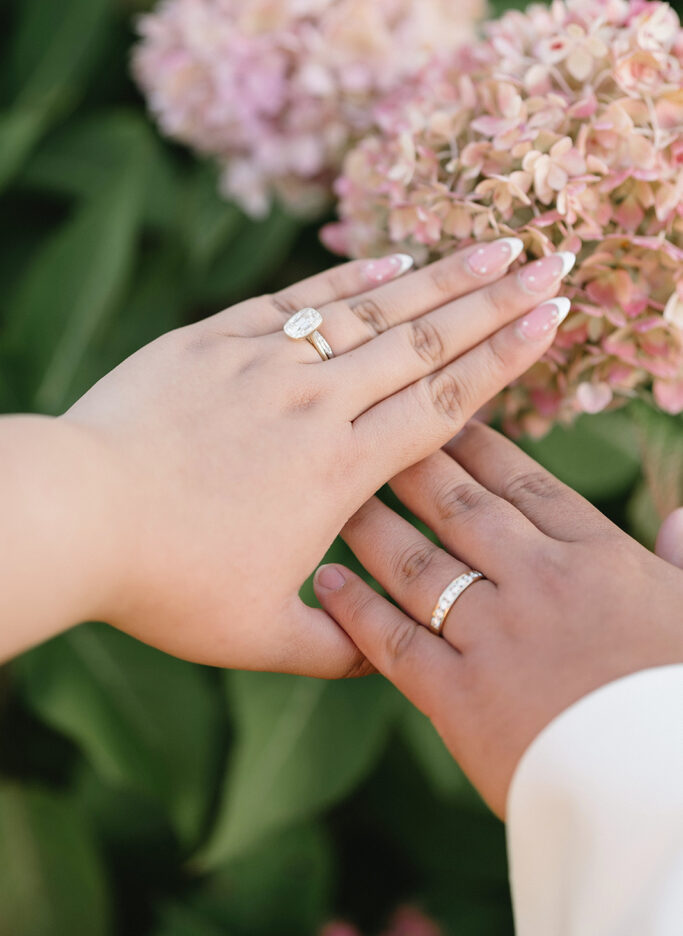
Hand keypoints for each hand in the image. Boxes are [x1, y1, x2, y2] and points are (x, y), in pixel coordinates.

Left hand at [56, 242, 572, 675]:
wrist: (75, 516)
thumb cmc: (164, 583)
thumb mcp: (256, 636)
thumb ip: (333, 647)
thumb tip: (383, 657)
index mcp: (339, 471)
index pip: (443, 404)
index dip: (503, 360)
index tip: (549, 321)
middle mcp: (315, 405)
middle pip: (424, 343)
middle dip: (494, 301)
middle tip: (549, 263)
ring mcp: (265, 365)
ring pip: (370, 312)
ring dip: (438, 279)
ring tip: (491, 247)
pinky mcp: (216, 341)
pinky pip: (298, 303)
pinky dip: (349, 281)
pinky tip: (389, 263)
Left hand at [314, 421, 682, 812]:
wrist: (667, 787)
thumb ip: (681, 562)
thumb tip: (681, 522)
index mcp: (597, 558)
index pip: (525, 484)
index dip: (479, 448)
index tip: (446, 420)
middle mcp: (536, 582)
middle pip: (459, 508)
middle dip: (413, 465)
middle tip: (374, 436)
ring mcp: (494, 637)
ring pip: (416, 563)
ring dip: (372, 526)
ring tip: (340, 498)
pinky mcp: (459, 698)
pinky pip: (393, 642)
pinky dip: (355, 610)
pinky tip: (326, 583)